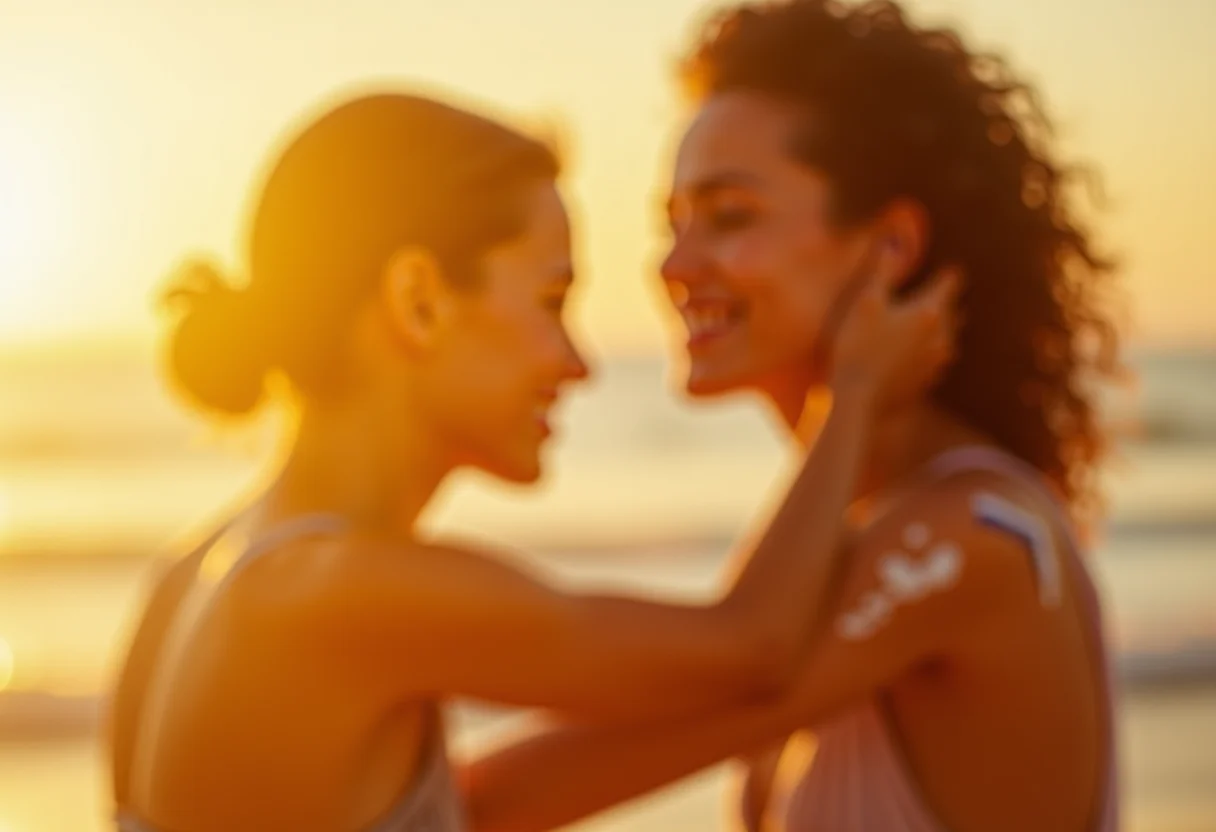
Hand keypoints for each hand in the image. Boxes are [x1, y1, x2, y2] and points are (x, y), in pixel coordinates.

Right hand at [829, 245, 960, 410]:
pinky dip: (931, 353)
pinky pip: (936, 362)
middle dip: (949, 302)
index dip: (949, 274)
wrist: (855, 397)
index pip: (949, 284)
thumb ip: (882, 269)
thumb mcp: (865, 301)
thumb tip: (894, 241)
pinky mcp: (925, 382)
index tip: (951, 268)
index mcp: (929, 311)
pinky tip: (922, 355)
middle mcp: (940, 336)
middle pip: (953, 313)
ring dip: (944, 329)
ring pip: (948, 339)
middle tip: (947, 293)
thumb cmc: (857, 344)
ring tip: (937, 323)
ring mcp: (935, 362)